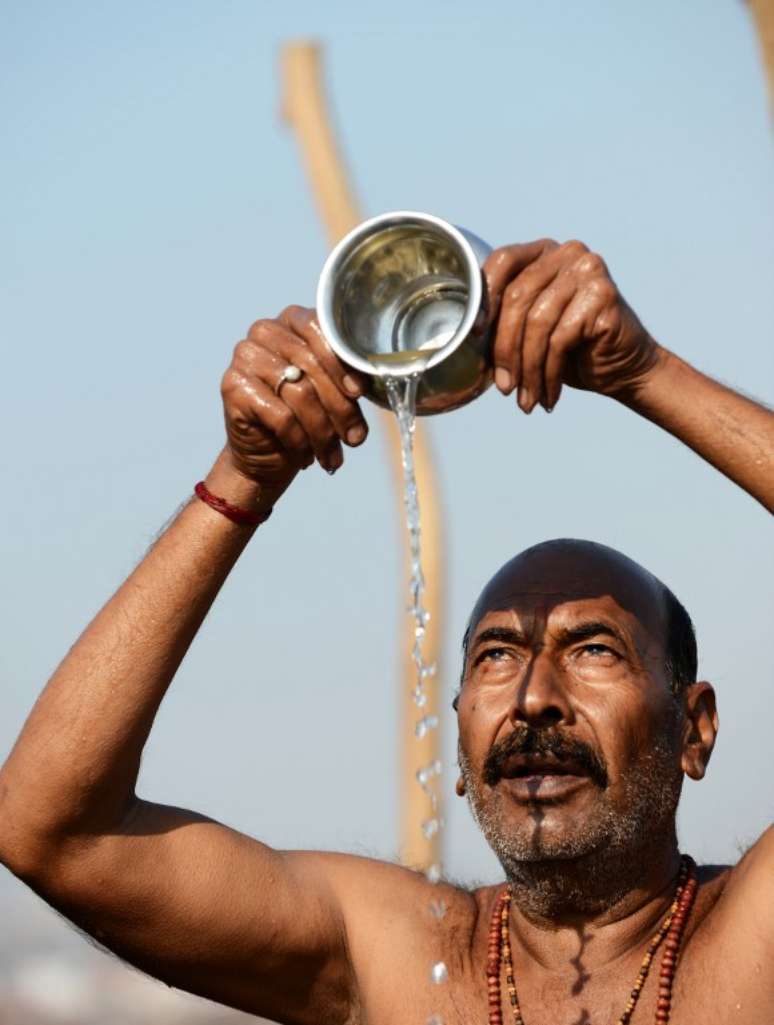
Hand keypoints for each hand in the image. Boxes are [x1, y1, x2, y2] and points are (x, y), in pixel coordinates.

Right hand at [220, 306, 368, 491]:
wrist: (264, 455)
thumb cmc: (303, 418)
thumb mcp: (330, 393)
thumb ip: (348, 378)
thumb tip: (372, 383)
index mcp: (292, 320)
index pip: (322, 330)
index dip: (344, 364)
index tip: (359, 393)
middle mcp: (264, 331)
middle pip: (313, 365)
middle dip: (340, 408)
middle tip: (354, 439)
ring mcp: (245, 356)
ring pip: (301, 394)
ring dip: (324, 432)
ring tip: (333, 456)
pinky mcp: (233, 386)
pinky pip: (281, 416)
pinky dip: (300, 441)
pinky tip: (306, 456)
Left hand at [483, 240, 660, 411]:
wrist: (624, 368)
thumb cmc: (571, 350)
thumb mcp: (530, 329)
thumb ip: (504, 318)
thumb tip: (466, 333)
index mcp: (543, 252)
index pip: (502, 261)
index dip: (484, 298)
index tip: (475, 336)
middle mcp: (567, 252)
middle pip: (517, 297)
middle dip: (504, 349)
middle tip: (504, 387)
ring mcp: (588, 269)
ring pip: (537, 322)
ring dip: (527, 369)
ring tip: (526, 399)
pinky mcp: (603, 295)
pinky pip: (559, 339)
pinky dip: (549, 374)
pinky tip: (549, 395)